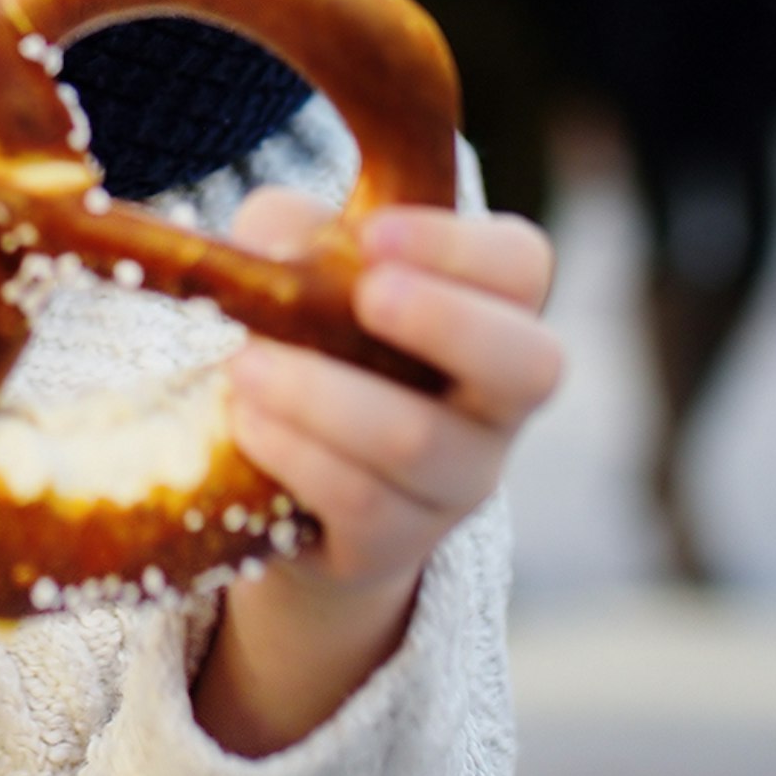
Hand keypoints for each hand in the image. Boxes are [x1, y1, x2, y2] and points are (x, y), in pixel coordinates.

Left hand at [195, 195, 561, 755]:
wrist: (293, 485)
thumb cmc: (316, 340)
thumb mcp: (300, 268)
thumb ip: (287, 233)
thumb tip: (275, 243)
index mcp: (491, 311)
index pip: (522, 266)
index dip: (459, 247)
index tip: (375, 233)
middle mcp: (498, 401)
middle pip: (532, 364)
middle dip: (447, 321)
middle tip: (367, 294)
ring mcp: (459, 480)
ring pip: (417, 440)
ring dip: (320, 394)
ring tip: (244, 364)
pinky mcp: (399, 541)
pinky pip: (360, 501)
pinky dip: (293, 453)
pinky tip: (245, 422)